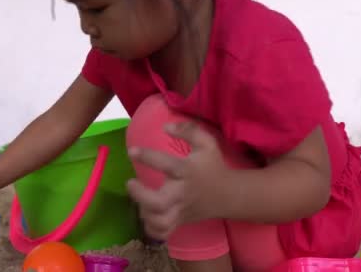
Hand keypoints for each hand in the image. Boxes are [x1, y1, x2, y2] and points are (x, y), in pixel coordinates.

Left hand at [126, 122, 230, 240]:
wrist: (229, 194)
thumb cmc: (212, 166)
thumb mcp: (206, 143)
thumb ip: (188, 130)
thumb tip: (166, 127)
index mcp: (187, 172)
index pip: (166, 164)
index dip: (147, 156)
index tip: (132, 150)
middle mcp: (182, 193)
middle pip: (159, 203)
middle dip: (140, 195)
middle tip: (131, 183)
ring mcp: (181, 211)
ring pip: (160, 222)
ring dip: (144, 212)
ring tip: (139, 200)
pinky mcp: (180, 222)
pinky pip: (163, 233)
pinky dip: (151, 228)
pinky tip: (147, 215)